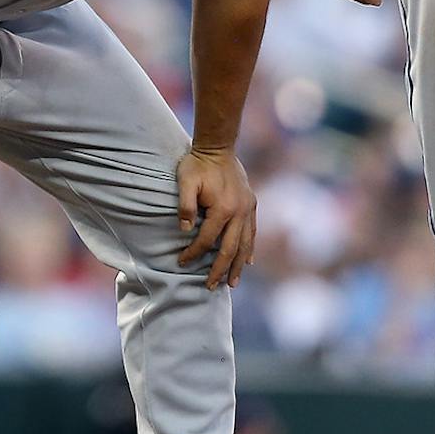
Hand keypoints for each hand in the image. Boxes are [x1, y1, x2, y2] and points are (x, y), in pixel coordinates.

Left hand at [176, 146, 255, 288]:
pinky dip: (250, 249)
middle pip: (230, 249)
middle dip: (220, 270)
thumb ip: (185, 206)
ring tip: (232, 283)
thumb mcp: (184, 181)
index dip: (194, 253)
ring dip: (238, 266)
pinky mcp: (251, 204)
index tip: (182, 262)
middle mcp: (239, 212)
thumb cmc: (197, 164)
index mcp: (223, 209)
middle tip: (210, 286)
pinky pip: (252, 232)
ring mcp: (248, 208)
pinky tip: (248, 261)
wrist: (218, 146)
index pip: (207, 240)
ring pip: (245, 244)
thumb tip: (184, 230)